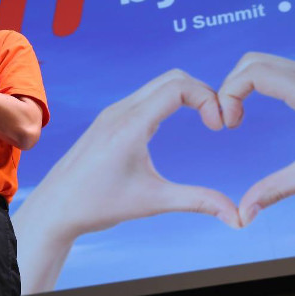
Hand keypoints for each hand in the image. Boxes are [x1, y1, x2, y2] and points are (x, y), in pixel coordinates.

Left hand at [13, 69, 240, 293]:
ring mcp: (112, 112)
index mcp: (131, 123)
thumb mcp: (154, 202)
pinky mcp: (109, 119)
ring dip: (187, 94)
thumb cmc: (99, 205)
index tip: (221, 127)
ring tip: (207, 119)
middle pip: (172, 78)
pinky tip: (179, 121)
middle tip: (220, 120)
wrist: (55, 207)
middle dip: (203, 92)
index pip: (179, 87)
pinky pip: (145, 96)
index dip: (209, 98)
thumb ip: (198, 201)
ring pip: (158, 84)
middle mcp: (121, 110)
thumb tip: (238, 218)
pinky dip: (170, 100)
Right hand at [218, 52, 294, 227]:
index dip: (228, 94)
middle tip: (228, 120)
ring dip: (246, 84)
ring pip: (269, 62)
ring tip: (240, 117)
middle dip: (230, 86)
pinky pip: (286, 69)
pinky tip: (266, 108)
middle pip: (254, 61)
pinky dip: (264, 83)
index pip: (253, 73)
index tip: (227, 125)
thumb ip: (277, 189)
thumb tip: (243, 214)